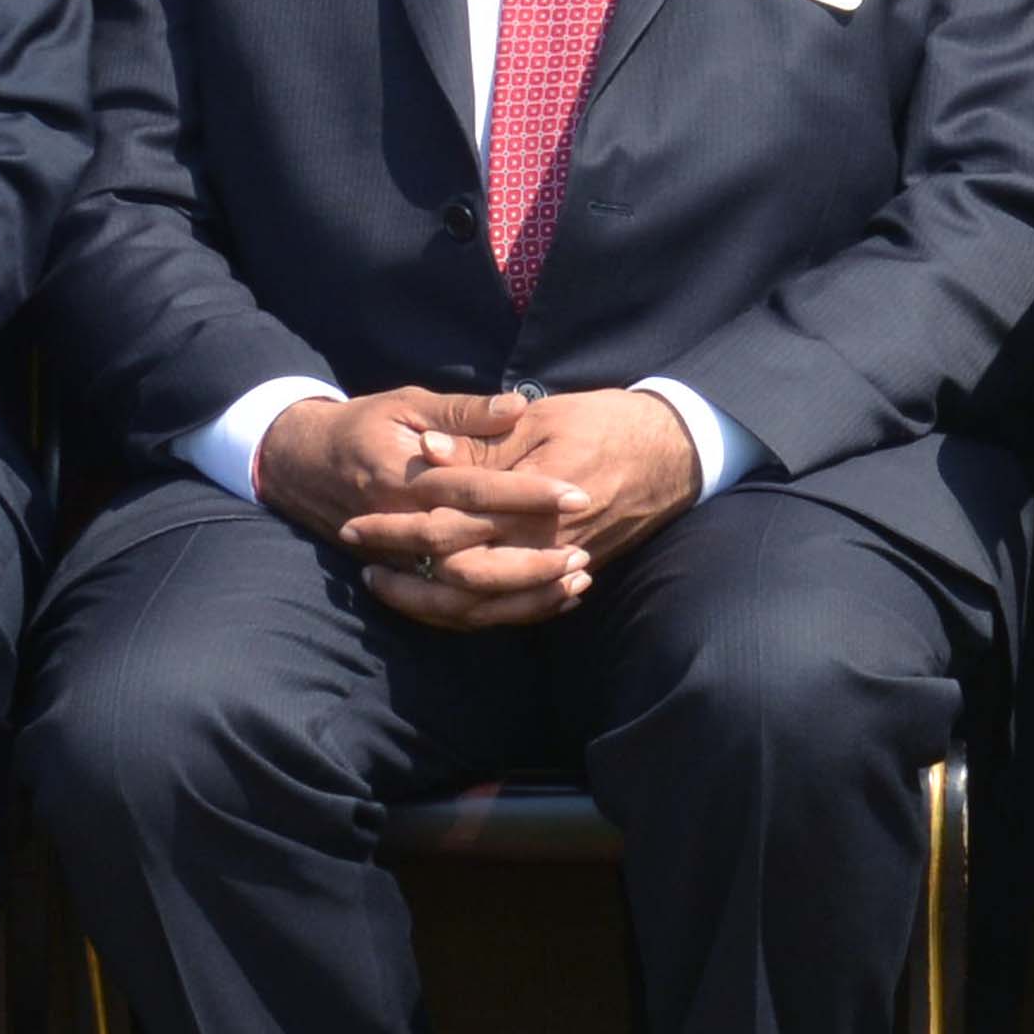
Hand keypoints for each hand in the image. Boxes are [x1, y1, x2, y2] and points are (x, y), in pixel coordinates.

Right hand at [251, 386, 599, 623]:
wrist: (301, 464)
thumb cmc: (362, 426)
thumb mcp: (409, 404)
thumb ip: (464, 412)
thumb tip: (518, 405)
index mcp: (406, 478)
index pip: (476, 490)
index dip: (528, 493)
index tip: (577, 492)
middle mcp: (400, 527)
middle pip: (471, 558)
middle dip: (532, 558)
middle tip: (583, 550)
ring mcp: (396, 561)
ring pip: (462, 598)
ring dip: (520, 595)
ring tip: (574, 580)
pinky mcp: (400, 578)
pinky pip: (450, 610)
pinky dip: (498, 610)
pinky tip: (543, 601)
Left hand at [356, 385, 714, 629]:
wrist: (676, 452)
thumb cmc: (608, 422)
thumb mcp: (543, 418)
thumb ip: (484, 440)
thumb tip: (426, 451)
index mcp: (532, 500)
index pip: (450, 525)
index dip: (398, 525)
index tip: (357, 518)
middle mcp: (544, 544)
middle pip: (459, 576)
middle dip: (404, 572)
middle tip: (361, 558)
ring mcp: (560, 566)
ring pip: (485, 606)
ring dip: (431, 603)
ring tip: (388, 586)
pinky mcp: (572, 573)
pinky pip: (518, 612)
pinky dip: (477, 614)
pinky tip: (444, 604)